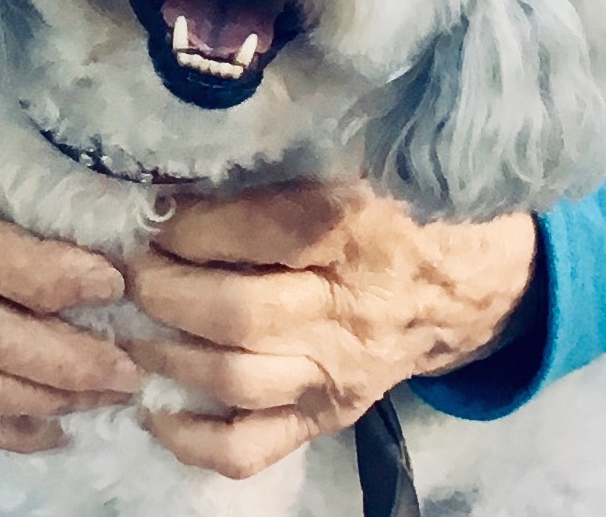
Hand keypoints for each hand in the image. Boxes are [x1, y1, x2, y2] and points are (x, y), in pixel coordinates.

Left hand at [124, 180, 536, 478]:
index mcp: (359, 233)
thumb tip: (180, 159)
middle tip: (126, 268)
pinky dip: (194, 439)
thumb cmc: (401, 207)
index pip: (261, 232)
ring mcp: (339, 374)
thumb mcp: (357, 162)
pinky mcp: (330, 415)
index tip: (151, 211)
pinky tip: (153, 409)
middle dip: (163, 290)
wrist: (479, 282)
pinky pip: (253, 446)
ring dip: (167, 352)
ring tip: (130, 323)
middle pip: (238, 314)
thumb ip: (282, 161)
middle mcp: (351, 312)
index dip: (191, 225)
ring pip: (237, 378)